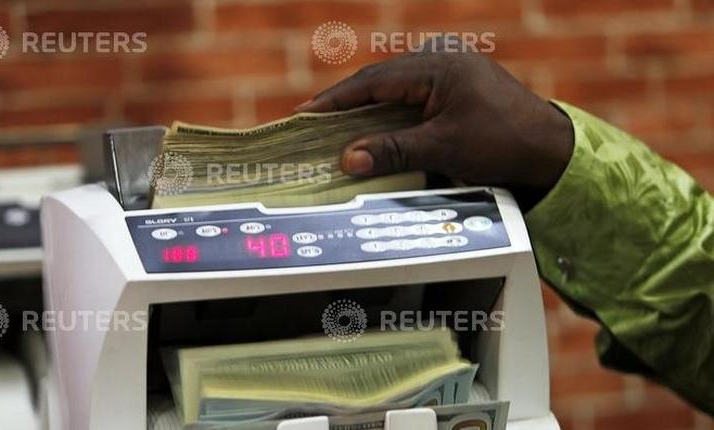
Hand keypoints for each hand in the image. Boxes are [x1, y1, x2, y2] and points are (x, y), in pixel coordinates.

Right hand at [295, 44, 573, 192]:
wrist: (550, 151)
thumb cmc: (503, 143)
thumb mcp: (444, 148)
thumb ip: (394, 151)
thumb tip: (348, 160)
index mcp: (438, 66)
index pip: (373, 81)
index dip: (336, 100)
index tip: (305, 114)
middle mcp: (441, 61)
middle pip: (379, 81)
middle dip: (346, 103)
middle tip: (311, 124)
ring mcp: (449, 72)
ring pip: (393, 89)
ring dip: (366, 109)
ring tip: (334, 128)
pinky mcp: (454, 88)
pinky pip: (410, 96)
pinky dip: (388, 113)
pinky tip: (373, 129)